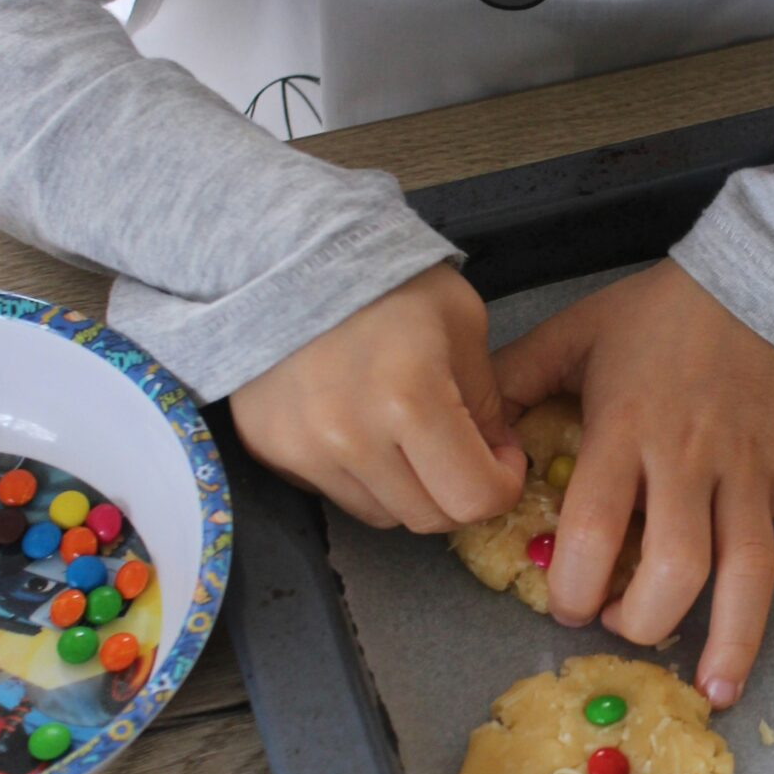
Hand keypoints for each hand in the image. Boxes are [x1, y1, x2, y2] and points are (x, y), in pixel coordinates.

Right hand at [229, 264, 527, 530]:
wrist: (289, 255)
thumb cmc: (390, 282)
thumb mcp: (464, 325)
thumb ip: (487, 402)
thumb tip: (495, 458)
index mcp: (409, 399)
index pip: (474, 497)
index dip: (502, 485)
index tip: (501, 458)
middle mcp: (351, 436)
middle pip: (429, 517)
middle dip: (459, 493)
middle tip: (461, 452)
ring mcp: (303, 450)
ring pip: (383, 515)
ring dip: (410, 489)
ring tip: (409, 436)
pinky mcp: (271, 452)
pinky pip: (337, 495)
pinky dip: (364, 478)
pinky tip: (365, 430)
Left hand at [492, 260, 773, 704]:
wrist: (761, 272)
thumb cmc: (661, 311)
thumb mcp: (574, 333)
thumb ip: (513, 381)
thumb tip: (464, 431)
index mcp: (625, 431)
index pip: (594, 527)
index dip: (573, 582)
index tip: (566, 605)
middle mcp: (689, 460)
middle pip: (675, 564)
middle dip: (646, 617)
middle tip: (626, 628)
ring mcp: (753, 468)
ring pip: (747, 565)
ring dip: (734, 635)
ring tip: (717, 690)